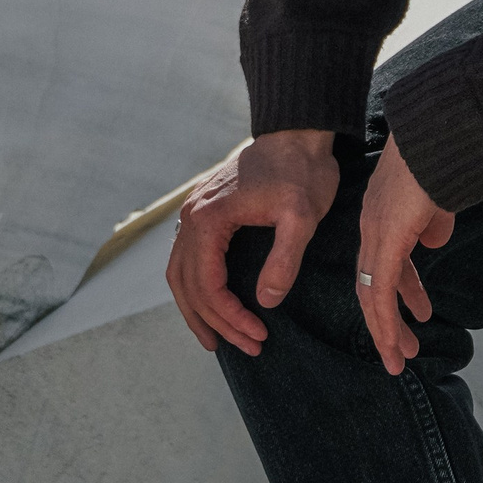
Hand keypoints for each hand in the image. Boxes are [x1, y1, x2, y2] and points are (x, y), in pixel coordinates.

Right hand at [166, 129, 339, 355]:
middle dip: (216, 322)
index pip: (208, 285)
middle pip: (189, 285)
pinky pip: (187, 258)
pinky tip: (211, 303)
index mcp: (208, 220)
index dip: (231, 317)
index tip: (259, 336)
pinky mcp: (204, 212)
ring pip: (179, 274)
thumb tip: (265, 302)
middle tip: (247, 348)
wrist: (297, 134)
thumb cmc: (303, 172)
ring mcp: (193, 213)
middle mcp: (191, 217)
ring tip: (216, 340)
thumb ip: (284, 260)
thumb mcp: (302, 217)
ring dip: (197, 310)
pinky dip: (195, 287)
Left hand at [355, 136, 453, 375]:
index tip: (412, 317)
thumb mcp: (439, 197)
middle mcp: (373, 226)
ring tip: (400, 359)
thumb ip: (434, 221)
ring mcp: (376, 233)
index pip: (382, 263)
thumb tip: (432, 243)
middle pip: (371, 284)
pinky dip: (386, 321)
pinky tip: (395, 341)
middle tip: (401, 350)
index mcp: (384, 215)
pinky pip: (380, 290)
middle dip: (387, 321)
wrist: (439, 133)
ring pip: (372, 295)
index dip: (396, 294)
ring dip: (387, 331)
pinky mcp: (386, 239)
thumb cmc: (443, 156)